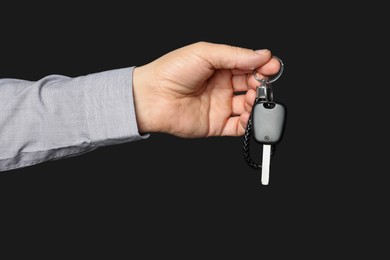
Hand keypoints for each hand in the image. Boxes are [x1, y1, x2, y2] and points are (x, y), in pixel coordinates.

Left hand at [133, 41, 279, 136]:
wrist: (152, 97)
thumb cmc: (170, 72)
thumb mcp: (205, 53)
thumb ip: (235, 55)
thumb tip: (262, 55)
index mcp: (219, 67)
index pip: (248, 66)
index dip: (262, 66)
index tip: (272, 66)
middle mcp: (221, 87)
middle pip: (251, 86)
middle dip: (261, 84)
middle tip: (262, 82)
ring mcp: (219, 106)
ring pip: (248, 106)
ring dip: (256, 102)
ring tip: (253, 97)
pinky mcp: (216, 125)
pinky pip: (239, 127)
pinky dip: (250, 123)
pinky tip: (251, 115)